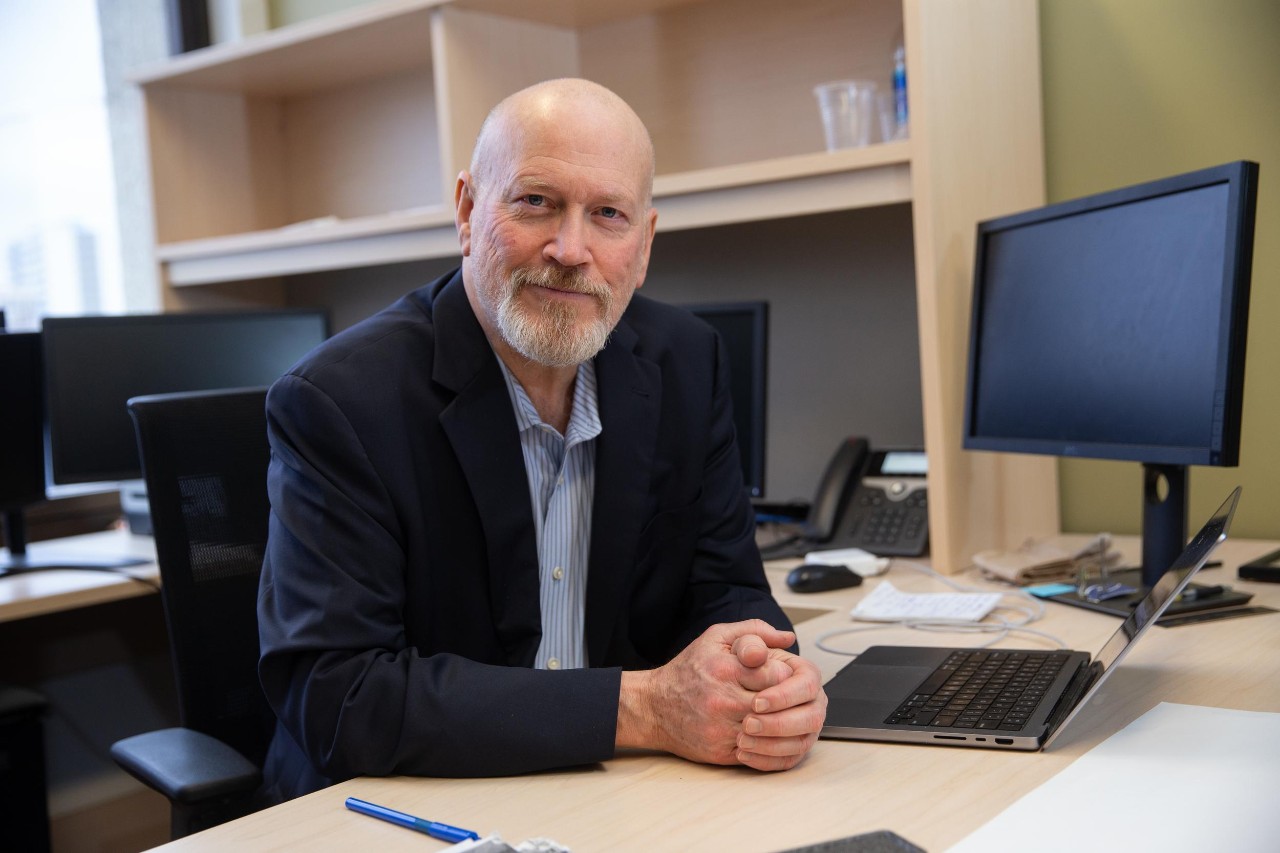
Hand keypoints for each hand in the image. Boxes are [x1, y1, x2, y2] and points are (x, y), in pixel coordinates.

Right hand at [616, 620, 825, 770]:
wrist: (653, 707)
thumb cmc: (688, 670)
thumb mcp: (716, 637)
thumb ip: (754, 631)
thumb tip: (787, 638)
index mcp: (726, 668)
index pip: (776, 674)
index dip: (784, 676)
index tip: (780, 676)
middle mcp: (724, 699)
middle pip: (776, 704)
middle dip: (785, 701)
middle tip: (783, 698)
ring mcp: (722, 728)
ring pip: (769, 731)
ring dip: (777, 725)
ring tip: (776, 715)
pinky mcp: (720, 751)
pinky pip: (757, 752)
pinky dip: (765, 744)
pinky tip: (763, 733)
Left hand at [733, 642, 826, 771]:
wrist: (707, 691)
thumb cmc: (723, 665)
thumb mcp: (730, 642)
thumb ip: (752, 638)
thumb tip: (782, 638)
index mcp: (801, 672)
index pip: (807, 684)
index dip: (783, 695)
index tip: (756, 701)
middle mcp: (809, 700)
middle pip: (810, 717)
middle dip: (778, 724)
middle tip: (747, 723)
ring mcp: (802, 726)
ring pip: (801, 743)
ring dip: (771, 745)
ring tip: (741, 740)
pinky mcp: (790, 748)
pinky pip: (787, 761)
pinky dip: (766, 761)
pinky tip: (743, 754)